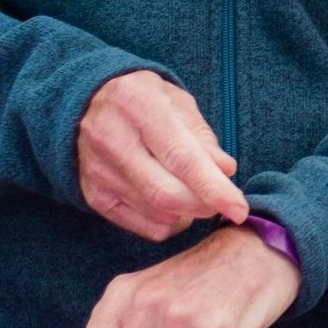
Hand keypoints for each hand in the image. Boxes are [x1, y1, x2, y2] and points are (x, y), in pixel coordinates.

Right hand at [76, 69, 248, 241]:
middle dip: (204, 205)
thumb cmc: (145, 101)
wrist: (87, 103)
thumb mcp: (177, 102)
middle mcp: (111, 139)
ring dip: (188, 213)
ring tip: (196, 193)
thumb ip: (202, 137)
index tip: (240, 209)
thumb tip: (226, 171)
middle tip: (222, 200)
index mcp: (137, 105)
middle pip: (166, 193)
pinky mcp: (94, 196)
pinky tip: (173, 204)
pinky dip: (169, 222)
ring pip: (157, 213)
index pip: (181, 157)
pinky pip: (142, 226)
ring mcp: (98, 171)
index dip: (213, 188)